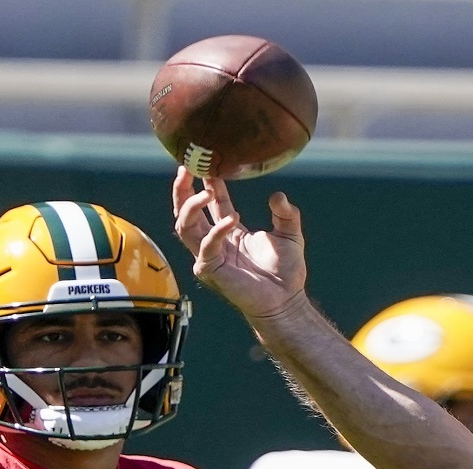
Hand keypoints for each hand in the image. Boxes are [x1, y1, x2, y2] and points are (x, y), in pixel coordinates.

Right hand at [171, 168, 307, 320]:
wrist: (286, 302)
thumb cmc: (287, 272)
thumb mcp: (290, 234)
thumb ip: (285, 213)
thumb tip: (277, 195)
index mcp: (229, 232)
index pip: (211, 203)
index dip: (206, 183)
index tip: (207, 163)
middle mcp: (214, 243)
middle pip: (185, 212)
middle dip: (182, 189)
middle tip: (186, 167)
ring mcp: (209, 257)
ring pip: (184, 226)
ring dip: (191, 206)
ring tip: (207, 190)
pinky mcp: (211, 271)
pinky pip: (206, 246)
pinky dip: (216, 231)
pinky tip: (232, 219)